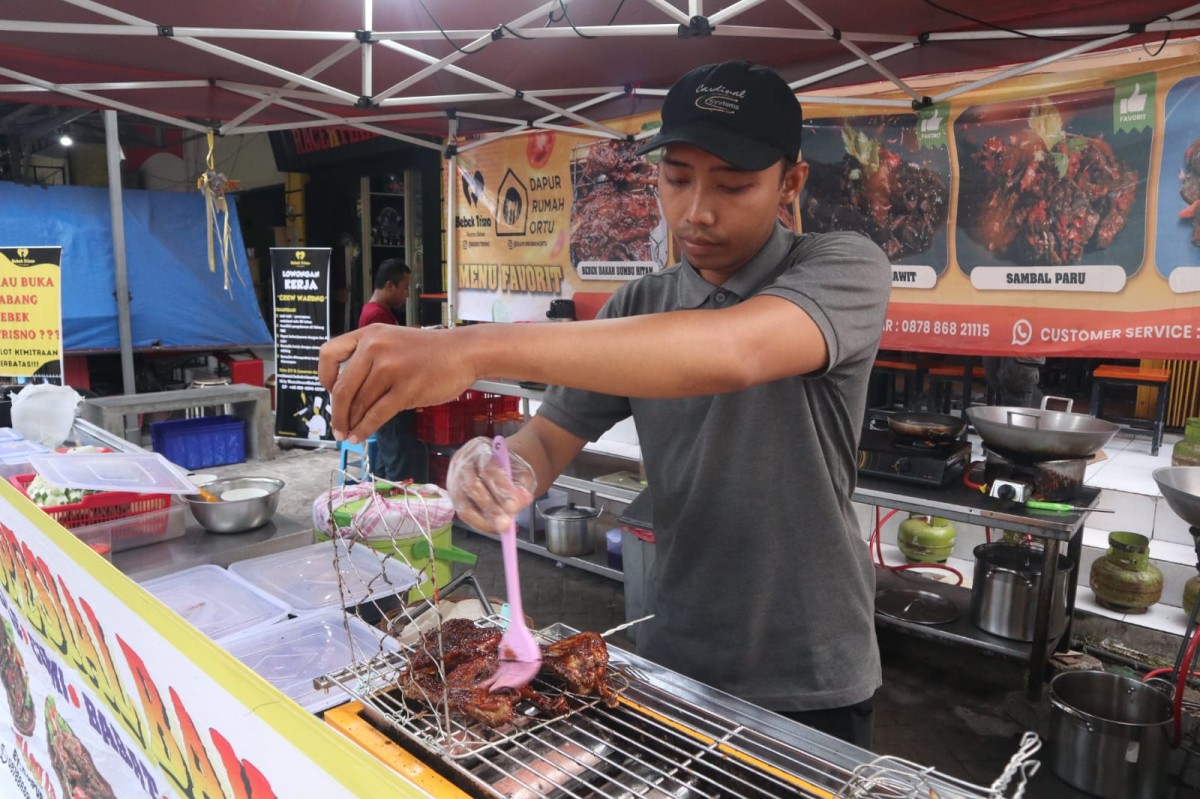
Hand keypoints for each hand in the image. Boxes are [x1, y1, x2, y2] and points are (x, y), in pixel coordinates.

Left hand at [318, 324, 473, 442]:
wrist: (463, 352)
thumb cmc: (430, 351)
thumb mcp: (393, 341)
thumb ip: (370, 358)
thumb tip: (347, 394)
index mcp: (369, 334)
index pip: (328, 353)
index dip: (324, 378)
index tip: (329, 392)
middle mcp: (375, 348)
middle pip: (342, 388)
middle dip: (337, 414)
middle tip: (337, 428)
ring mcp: (391, 368)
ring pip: (359, 404)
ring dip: (351, 424)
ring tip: (350, 435)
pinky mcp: (406, 388)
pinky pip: (377, 414)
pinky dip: (364, 429)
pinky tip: (360, 436)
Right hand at [447, 437, 536, 533]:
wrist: (499, 463)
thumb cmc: (509, 466)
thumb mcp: (521, 470)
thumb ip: (522, 484)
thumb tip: (521, 501)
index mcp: (480, 448)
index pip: (488, 468)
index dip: (501, 488)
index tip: (514, 506)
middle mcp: (462, 463)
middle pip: (471, 486)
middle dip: (490, 508)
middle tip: (506, 524)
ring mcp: (454, 480)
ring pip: (463, 504)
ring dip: (484, 520)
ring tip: (501, 529)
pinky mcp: (454, 496)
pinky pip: (464, 513)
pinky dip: (480, 524)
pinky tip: (494, 528)